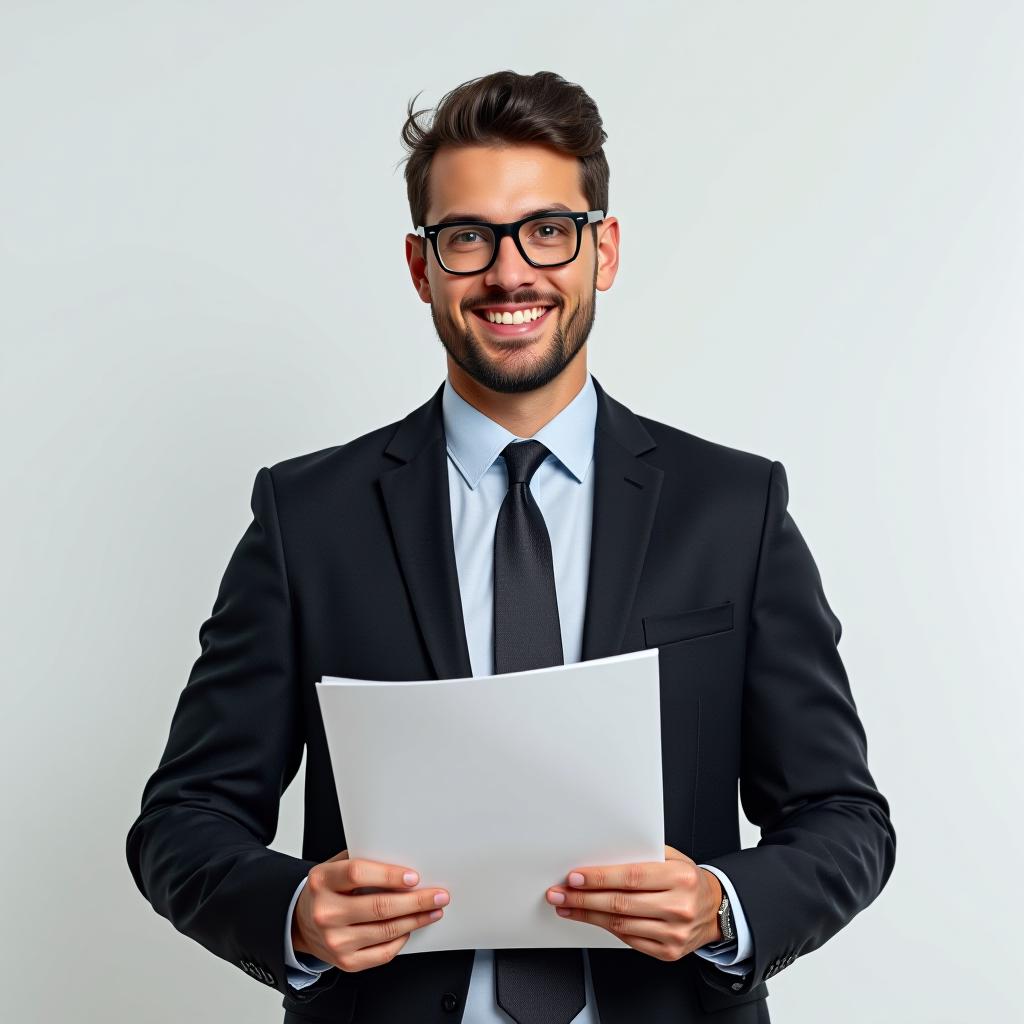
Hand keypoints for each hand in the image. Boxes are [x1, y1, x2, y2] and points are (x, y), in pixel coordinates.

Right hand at [292, 849, 448, 972]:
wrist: (302, 922)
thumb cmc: (327, 890)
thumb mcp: (335, 866)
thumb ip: (363, 861)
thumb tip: (403, 858)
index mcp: (322, 881)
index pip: (358, 873)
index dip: (389, 875)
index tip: (414, 876)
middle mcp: (326, 912)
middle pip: (379, 906)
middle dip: (415, 901)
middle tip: (438, 895)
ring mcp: (334, 940)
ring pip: (385, 930)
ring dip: (416, 920)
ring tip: (433, 911)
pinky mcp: (345, 961)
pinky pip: (382, 953)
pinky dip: (401, 939)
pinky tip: (411, 928)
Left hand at [544, 845, 722, 960]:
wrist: (715, 910)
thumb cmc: (688, 879)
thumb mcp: (673, 857)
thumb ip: (642, 854)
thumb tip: (602, 854)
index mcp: (679, 878)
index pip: (631, 877)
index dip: (599, 878)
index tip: (575, 877)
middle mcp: (678, 907)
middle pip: (620, 903)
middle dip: (584, 898)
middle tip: (560, 893)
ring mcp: (674, 933)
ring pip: (620, 924)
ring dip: (588, 915)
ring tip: (567, 907)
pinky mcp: (668, 952)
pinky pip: (629, 939)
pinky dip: (605, 928)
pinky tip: (590, 919)